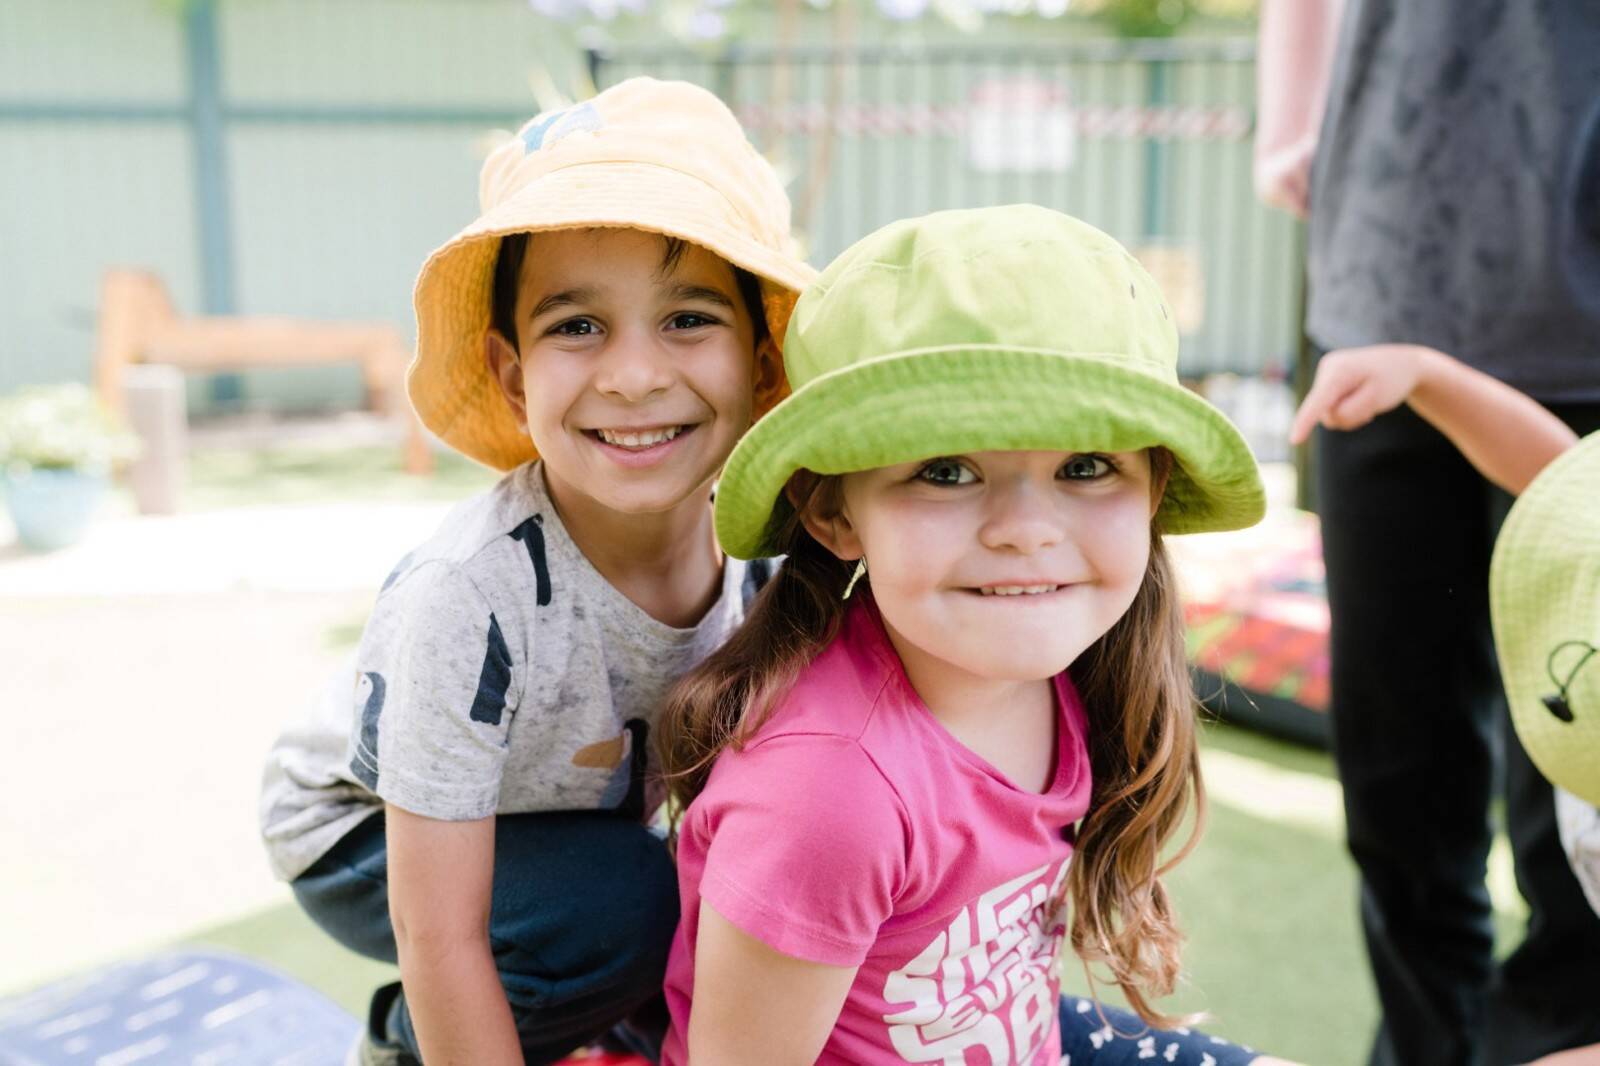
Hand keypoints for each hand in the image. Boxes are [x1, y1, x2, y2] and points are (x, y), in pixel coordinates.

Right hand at [1288, 344, 1435, 443]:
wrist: (1403, 363)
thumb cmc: (1393, 380)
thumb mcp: (1376, 399)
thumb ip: (1349, 412)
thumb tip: (1327, 417)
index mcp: (1340, 370)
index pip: (1318, 401)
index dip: (1304, 422)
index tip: (1294, 441)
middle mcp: (1327, 367)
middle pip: (1325, 412)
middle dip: (1348, 414)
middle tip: (1373, 403)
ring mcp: (1325, 372)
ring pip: (1327, 412)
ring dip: (1349, 413)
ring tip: (1368, 398)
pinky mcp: (1326, 379)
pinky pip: (1329, 407)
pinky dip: (1346, 408)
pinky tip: (1360, 396)